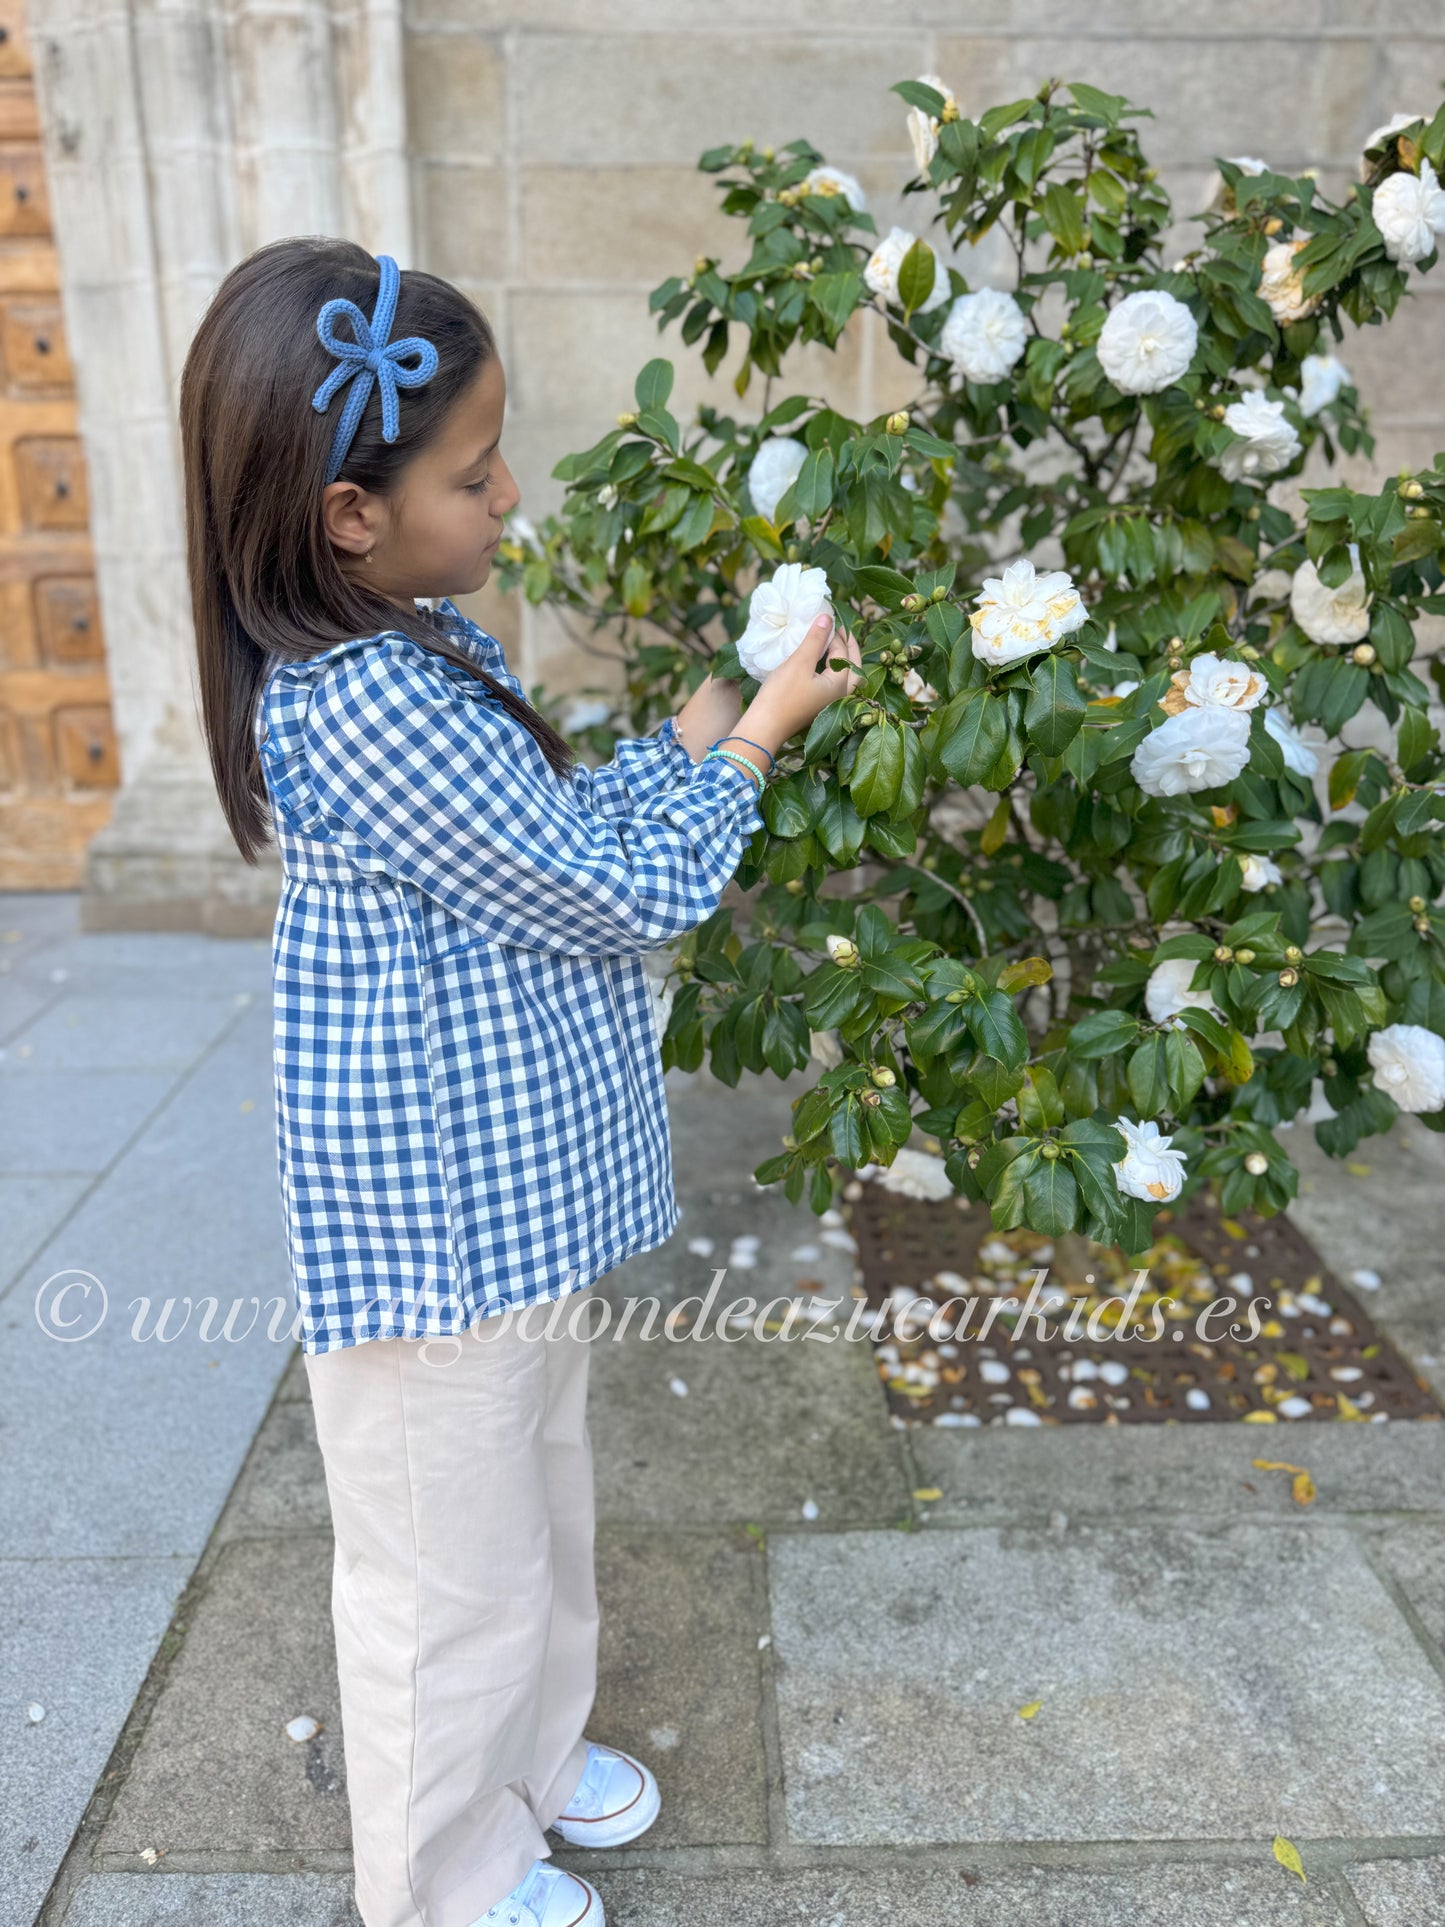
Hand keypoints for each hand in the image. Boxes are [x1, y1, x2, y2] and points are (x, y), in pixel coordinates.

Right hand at [744, 612, 862, 747]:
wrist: (764, 728)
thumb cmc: (781, 695)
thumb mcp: (799, 663)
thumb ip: (815, 639)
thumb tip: (827, 617)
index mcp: (840, 685)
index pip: (842, 653)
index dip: (834, 634)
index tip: (826, 617)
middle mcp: (840, 696)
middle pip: (854, 668)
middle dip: (850, 648)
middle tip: (842, 630)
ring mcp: (830, 704)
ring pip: (845, 678)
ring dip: (843, 660)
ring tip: (834, 644)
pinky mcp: (818, 707)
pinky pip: (833, 684)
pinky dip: (832, 670)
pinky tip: (820, 663)